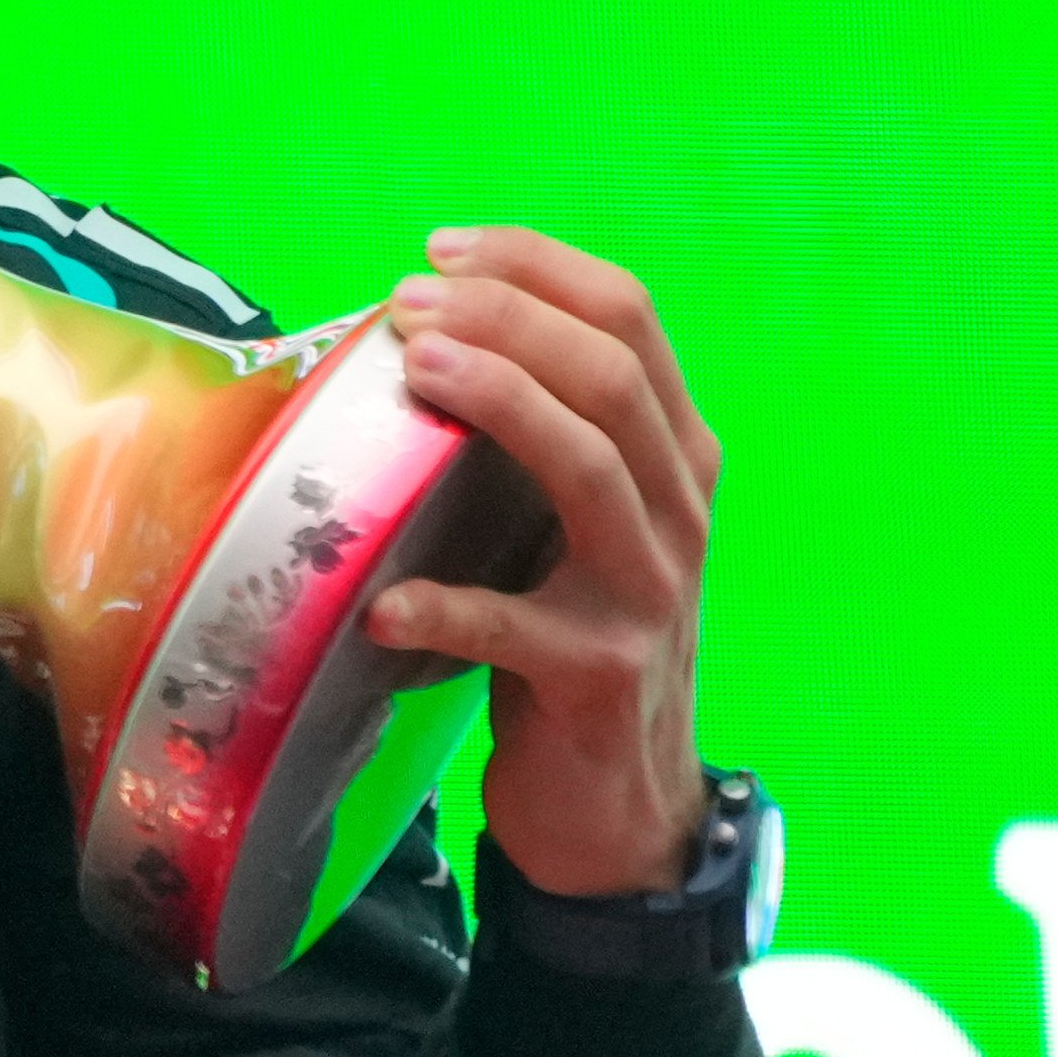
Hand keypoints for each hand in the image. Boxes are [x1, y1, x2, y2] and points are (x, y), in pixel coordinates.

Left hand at [361, 226, 720, 896]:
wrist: (616, 806)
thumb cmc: (566, 630)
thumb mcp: (568, 520)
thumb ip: (533, 435)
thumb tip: (411, 333)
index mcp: (673, 455)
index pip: (632, 318)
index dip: (538, 266)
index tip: (441, 250)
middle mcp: (677, 512)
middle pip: (613, 377)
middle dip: (509, 318)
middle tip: (408, 302)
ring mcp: (646, 595)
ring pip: (593, 469)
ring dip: (500, 404)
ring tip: (416, 369)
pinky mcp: (598, 679)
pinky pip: (516, 628)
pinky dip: (444, 607)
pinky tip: (381, 601)